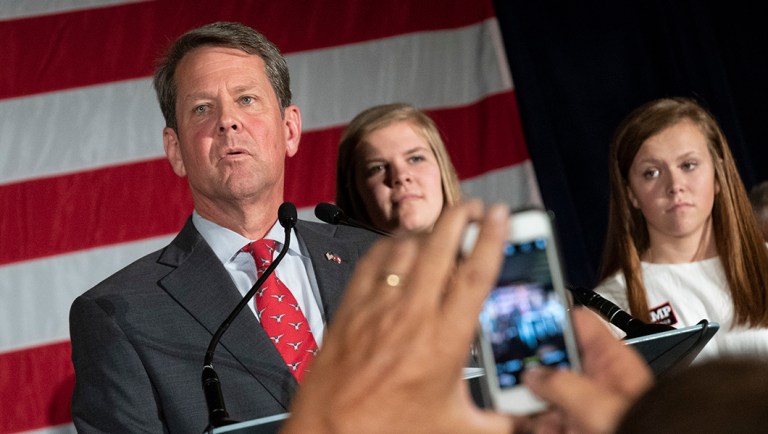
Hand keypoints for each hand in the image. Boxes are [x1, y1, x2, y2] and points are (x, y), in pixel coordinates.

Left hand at [282, 201, 518, 433]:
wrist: (330, 433)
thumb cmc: (388, 431)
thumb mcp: (459, 429)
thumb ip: (503, 418)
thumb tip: (531, 413)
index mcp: (444, 341)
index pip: (475, 274)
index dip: (491, 237)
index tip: (499, 215)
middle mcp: (411, 315)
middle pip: (440, 246)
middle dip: (461, 216)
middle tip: (475, 207)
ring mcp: (377, 307)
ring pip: (405, 248)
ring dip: (428, 230)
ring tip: (443, 226)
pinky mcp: (351, 307)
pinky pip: (372, 260)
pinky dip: (389, 245)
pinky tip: (399, 245)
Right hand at [523, 309, 653, 433]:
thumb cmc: (646, 430)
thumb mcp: (598, 405)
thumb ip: (561, 384)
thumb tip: (532, 375)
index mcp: (610, 361)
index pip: (578, 324)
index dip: (551, 317)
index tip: (523, 322)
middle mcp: (595, 380)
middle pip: (552, 361)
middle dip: (531, 369)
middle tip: (510, 373)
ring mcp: (584, 407)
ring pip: (544, 393)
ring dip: (527, 401)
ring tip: (514, 405)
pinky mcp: (575, 428)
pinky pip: (545, 420)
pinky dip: (534, 423)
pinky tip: (531, 425)